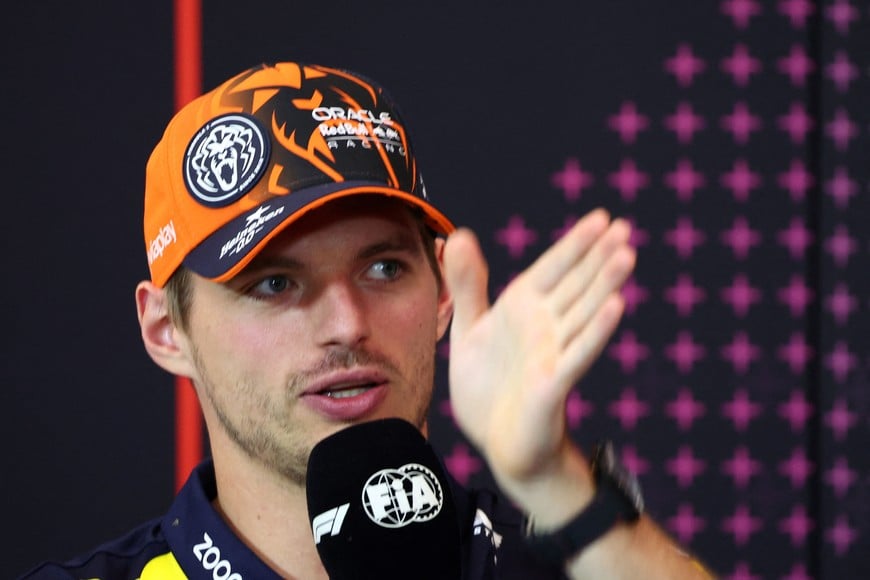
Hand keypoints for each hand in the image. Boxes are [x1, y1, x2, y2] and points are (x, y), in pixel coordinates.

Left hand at [443, 208, 634, 489]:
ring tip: (626, 255)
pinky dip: (594, 331)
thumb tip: (459, 235)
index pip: (554, 268)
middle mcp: (544, 326)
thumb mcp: (468, 329)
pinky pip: (576, 354)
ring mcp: (552, 354)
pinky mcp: (552, 384)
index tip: (602, 217)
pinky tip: (615, 307)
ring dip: (604, 285)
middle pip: (576, 284)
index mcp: (524, 308)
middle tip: (625, 227)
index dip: (576, 243)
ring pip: (583, 312)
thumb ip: (466, 285)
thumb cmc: (488, 387)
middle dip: (598, 256)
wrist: (495, 441)